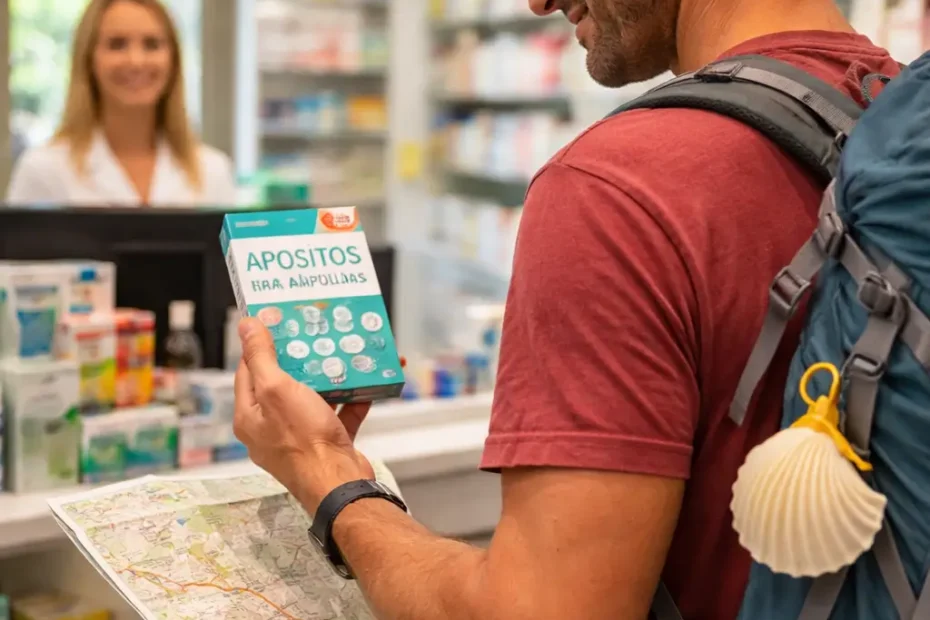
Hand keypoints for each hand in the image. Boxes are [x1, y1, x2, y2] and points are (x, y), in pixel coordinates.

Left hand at [233, 317, 374, 512]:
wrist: (341, 484)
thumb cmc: (304, 441)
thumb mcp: (277, 389)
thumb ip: (261, 357)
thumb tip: (246, 326)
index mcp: (250, 416)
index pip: (248, 371)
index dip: (260, 345)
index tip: (275, 323)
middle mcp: (271, 428)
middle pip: (282, 383)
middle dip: (300, 359)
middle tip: (313, 335)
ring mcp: (300, 437)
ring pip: (312, 398)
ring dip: (329, 378)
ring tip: (341, 355)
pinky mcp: (327, 444)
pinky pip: (338, 415)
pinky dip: (351, 400)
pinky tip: (365, 384)